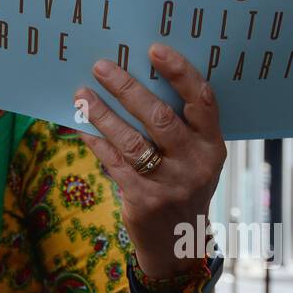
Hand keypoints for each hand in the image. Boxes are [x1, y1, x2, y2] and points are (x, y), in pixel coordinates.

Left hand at [75, 44, 225, 277]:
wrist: (178, 244)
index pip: (201, 100)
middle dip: (127, 88)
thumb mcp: (194, 156)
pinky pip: (113, 162)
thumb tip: (135, 77)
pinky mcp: (143, 200)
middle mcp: (196, 163)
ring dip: (102, 113)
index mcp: (213, 145)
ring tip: (81, 93)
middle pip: (159, 117)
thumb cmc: (183, 184)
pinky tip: (80, 125)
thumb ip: (178, 125)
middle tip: (102, 66)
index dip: (179, 72)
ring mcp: (170, 184)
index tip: (154, 49)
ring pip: (131, 140)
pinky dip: (94, 140)